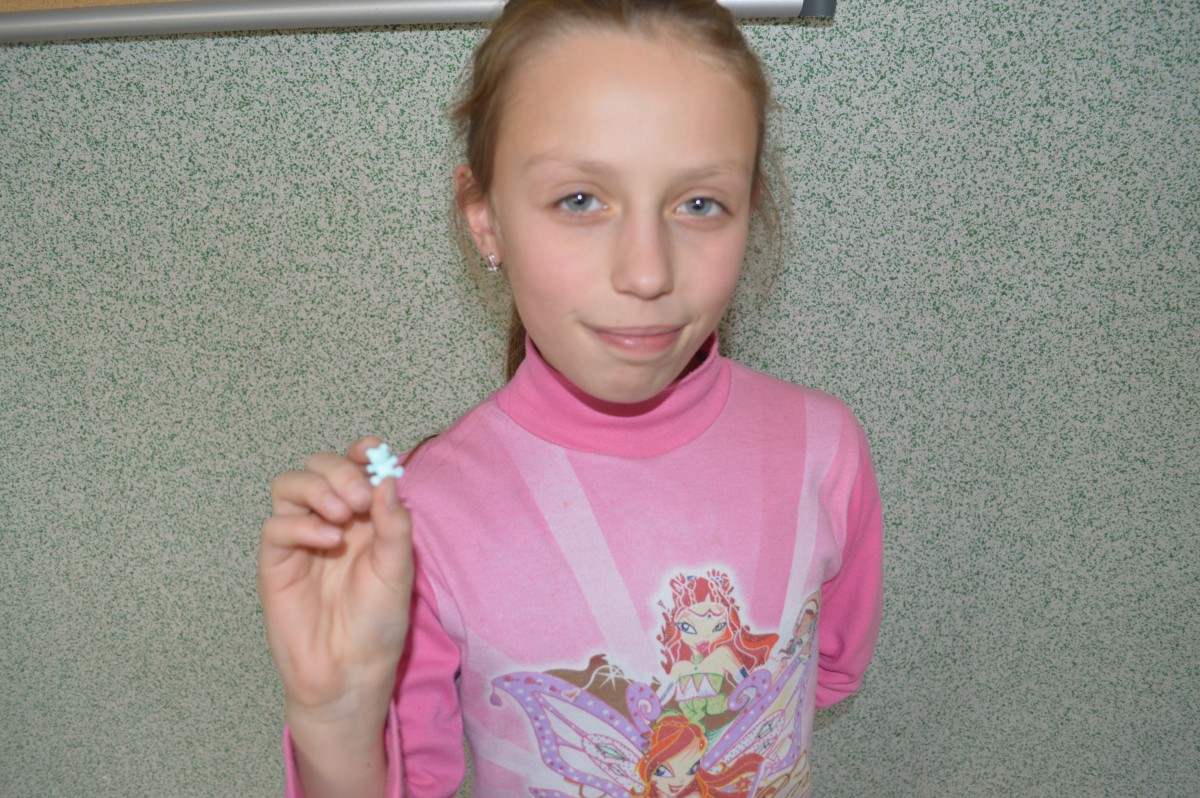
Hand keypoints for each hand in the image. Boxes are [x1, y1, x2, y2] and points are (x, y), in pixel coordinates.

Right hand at [258, 437, 412, 727]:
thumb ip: (395, 525)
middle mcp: (330, 520)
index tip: (373, 451)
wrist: (351, 672)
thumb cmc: (378, 623)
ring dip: (316, 488)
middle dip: (340, 472)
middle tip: (359, 499)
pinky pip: (276, 526)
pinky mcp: (276, 563)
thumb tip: (389, 480)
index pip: (355, 467)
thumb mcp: (398, 570)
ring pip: (289, 486)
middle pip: (319, 467)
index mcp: (365, 516)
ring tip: (342, 514)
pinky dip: (301, 524)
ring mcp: (300, 539)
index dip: (361, 452)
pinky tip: (328, 540)